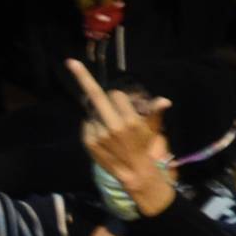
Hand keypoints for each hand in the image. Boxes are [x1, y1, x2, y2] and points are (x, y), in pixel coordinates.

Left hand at [68, 58, 173, 216]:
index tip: (121, 102)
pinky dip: (92, 125)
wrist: (133, 172)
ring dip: (98, 114)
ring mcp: (99, 134)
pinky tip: (101, 135)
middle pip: (96, 95)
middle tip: (71, 62)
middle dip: (83, 77)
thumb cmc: (143, 146)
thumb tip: (165, 100)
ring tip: (108, 127)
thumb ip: (154, 111)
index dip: (118, 98)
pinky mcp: (89, 141)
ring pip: (93, 111)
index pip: (116, 95)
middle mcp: (113, 126)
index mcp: (130, 121)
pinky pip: (87, 123)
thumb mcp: (151, 129)